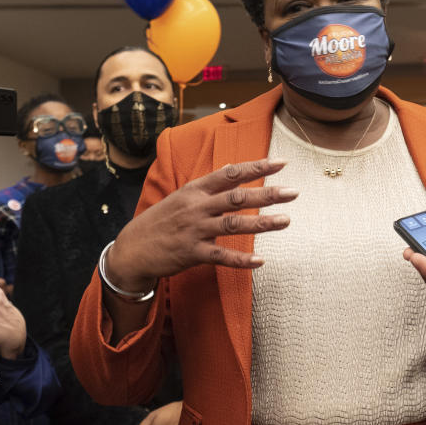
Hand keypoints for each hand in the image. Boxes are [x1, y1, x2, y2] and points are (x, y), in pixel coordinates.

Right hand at [107, 158, 298, 291]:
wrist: (132, 249)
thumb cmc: (161, 221)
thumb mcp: (180, 197)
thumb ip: (207, 186)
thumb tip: (232, 168)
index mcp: (194, 190)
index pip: (230, 173)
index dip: (256, 167)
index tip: (281, 163)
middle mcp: (196, 207)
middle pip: (237, 197)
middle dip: (267, 193)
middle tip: (293, 192)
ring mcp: (194, 230)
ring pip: (234, 224)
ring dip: (262, 223)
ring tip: (286, 221)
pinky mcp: (192, 253)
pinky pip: (222, 256)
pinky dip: (242, 259)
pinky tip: (260, 261)